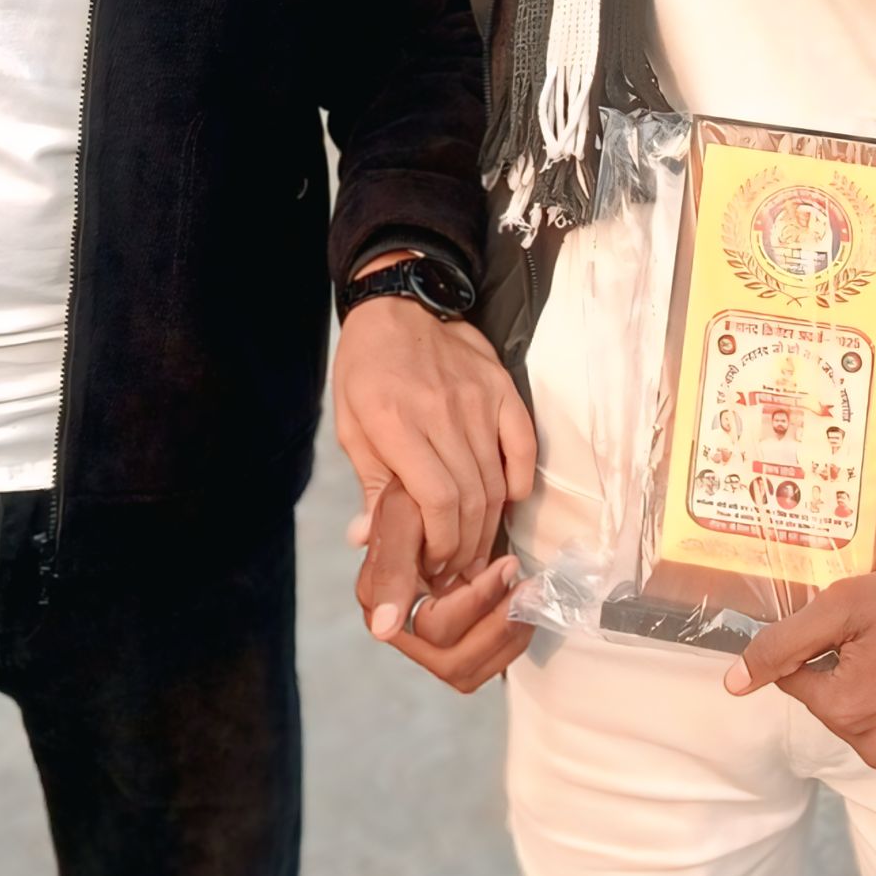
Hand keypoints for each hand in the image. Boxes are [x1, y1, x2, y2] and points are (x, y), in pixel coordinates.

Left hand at [333, 272, 536, 602]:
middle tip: (458, 569)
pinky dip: (520, 484)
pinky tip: (509, 505)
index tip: (435, 564)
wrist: (398, 305)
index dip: (441, 543)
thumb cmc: (366, 370)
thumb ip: (370, 484)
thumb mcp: (351, 426)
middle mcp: (442, 412)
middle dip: (466, 547)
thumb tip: (371, 542)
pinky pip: (524, 447)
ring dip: (490, 526)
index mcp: (395, 422)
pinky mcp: (504, 388)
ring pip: (497, 481)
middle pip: (470, 498)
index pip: (435, 500)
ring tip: (478, 552)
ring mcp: (479, 399)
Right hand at [350, 484, 532, 694]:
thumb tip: (382, 630)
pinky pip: (485, 665)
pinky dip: (512, 638)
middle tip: (530, 587)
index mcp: (379, 603)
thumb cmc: (420, 496)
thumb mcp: (404, 516)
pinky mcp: (453, 643)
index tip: (508, 564)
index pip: (433, 627)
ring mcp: (426, 642)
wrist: (437, 494)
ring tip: (532, 595)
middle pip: (454, 661)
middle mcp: (400, 631)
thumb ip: (392, 566)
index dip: (477, 602)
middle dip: (499, 624)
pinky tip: (524, 605)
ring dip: (510, 635)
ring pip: (471, 670)